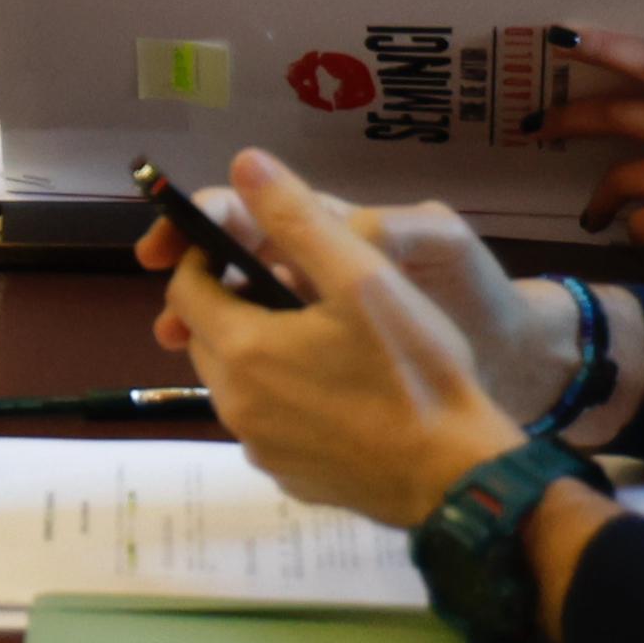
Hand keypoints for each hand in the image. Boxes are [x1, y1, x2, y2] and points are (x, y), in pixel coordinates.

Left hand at [153, 153, 541, 527]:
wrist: (456, 477)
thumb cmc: (415, 372)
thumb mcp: (363, 278)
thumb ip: (298, 218)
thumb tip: (244, 164)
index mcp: (242, 349)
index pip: (187, 292)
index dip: (207, 261)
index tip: (248, 249)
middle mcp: (235, 405)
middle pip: (208, 338)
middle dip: (234, 307)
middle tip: (294, 291)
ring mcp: (261, 448)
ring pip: (237, 384)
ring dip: (259, 354)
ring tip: (321, 338)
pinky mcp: (289, 478)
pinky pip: (269, 426)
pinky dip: (285, 401)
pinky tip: (338, 392)